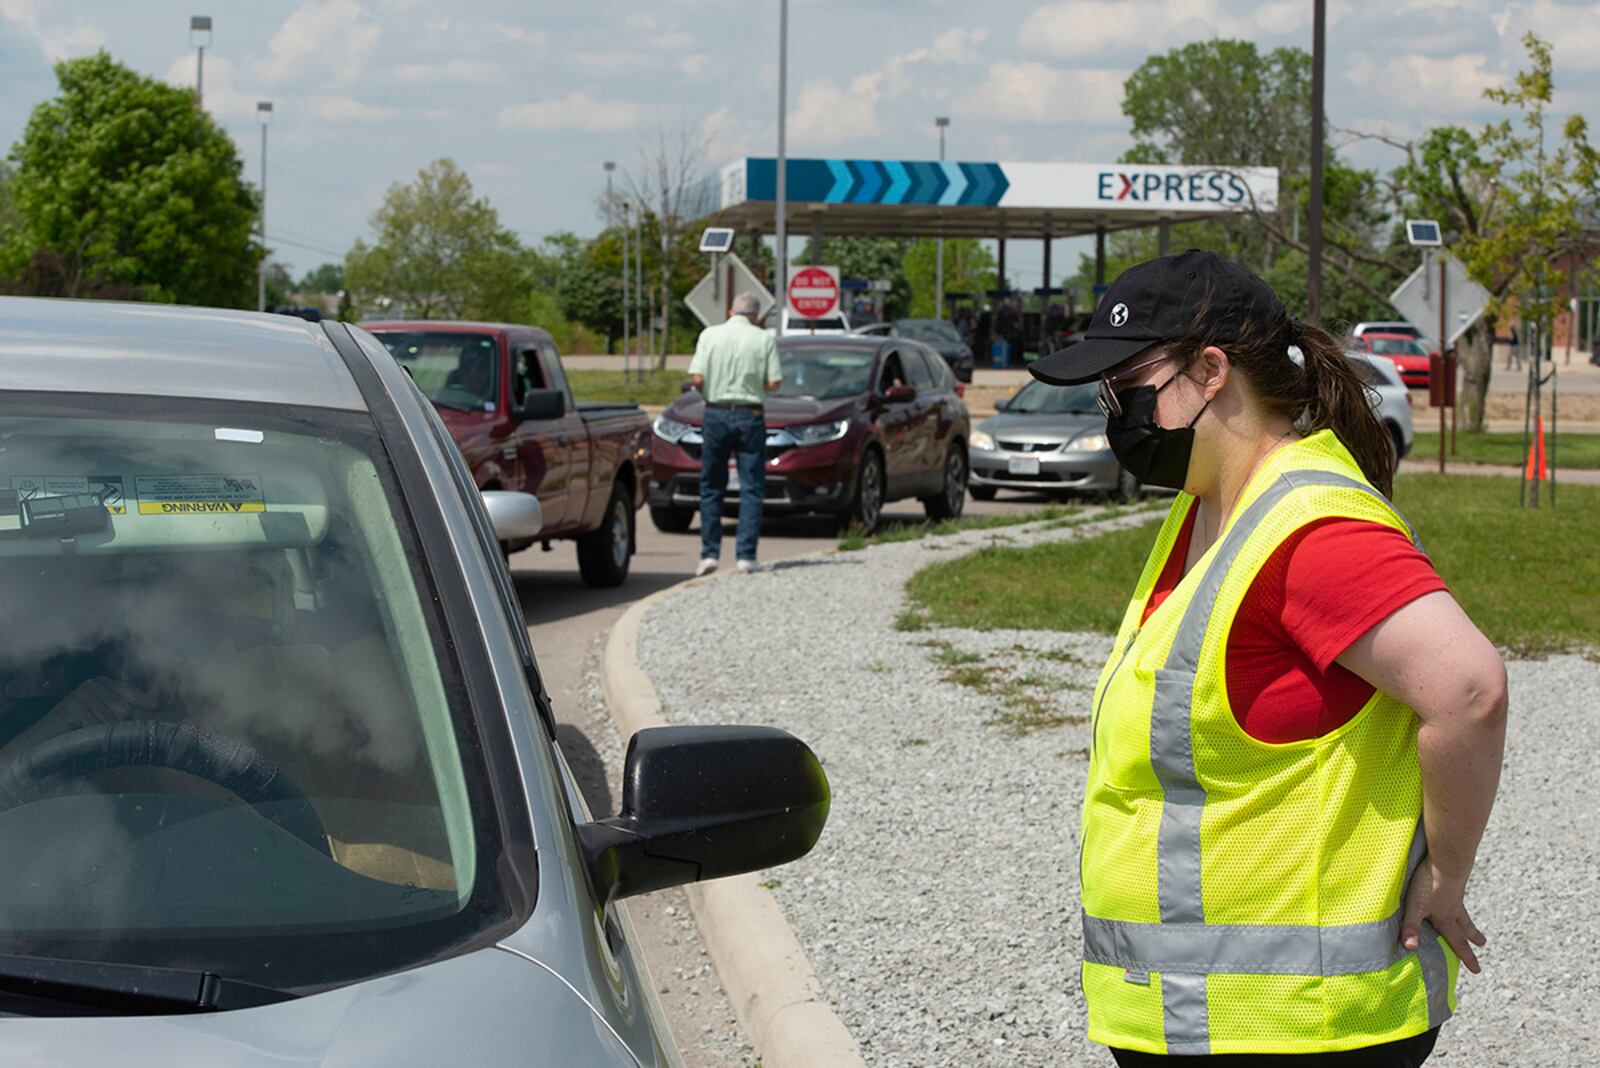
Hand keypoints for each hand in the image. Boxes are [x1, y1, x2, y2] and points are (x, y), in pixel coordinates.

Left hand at [1401, 856, 1486, 973]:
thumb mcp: (1416, 907)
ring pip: (1463, 911)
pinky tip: (1457, 895)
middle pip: (1464, 926)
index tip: (1478, 970)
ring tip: (1473, 926)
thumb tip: (1411, 949)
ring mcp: (1455, 894)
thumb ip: (1411, 927)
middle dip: (1472, 938)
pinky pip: (1458, 895)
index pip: (1457, 942)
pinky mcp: (1453, 880)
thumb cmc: (1429, 884)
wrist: (1447, 859)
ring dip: (1468, 921)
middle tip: (1482, 944)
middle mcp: (1454, 908)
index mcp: (1446, 918)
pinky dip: (1459, 901)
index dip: (1466, 957)